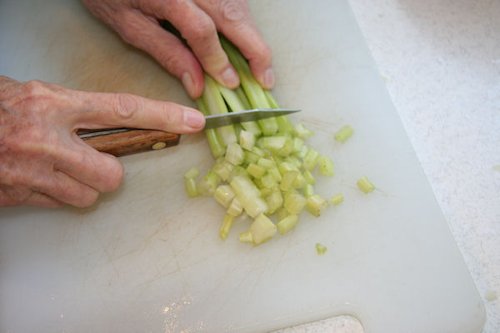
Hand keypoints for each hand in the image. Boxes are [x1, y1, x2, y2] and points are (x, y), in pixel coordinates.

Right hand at [0, 76, 204, 207]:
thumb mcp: (34, 95)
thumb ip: (71, 110)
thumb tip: (108, 123)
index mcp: (52, 103)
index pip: (122, 110)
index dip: (162, 116)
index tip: (192, 121)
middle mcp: (46, 139)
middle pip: (110, 173)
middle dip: (109, 173)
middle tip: (92, 162)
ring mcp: (32, 172)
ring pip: (86, 196)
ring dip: (80, 187)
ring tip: (58, 169)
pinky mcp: (19, 196)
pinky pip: (59, 205)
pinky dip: (57, 196)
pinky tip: (39, 178)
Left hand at [81, 0, 273, 98]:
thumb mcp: (129, 26)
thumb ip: (166, 53)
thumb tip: (197, 83)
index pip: (201, 30)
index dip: (218, 59)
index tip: (230, 82)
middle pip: (232, 14)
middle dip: (255, 48)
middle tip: (266, 77)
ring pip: (238, 5)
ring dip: (252, 35)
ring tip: (259, 63)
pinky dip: (243, 20)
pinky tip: (245, 38)